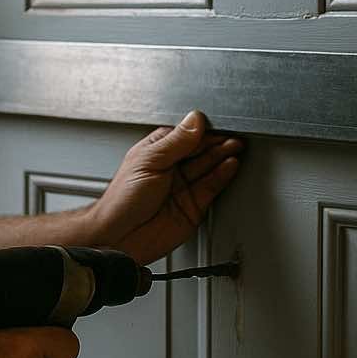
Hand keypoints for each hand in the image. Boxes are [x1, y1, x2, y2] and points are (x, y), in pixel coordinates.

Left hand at [89, 110, 243, 263]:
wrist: (120, 236)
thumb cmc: (122, 201)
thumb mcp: (149, 161)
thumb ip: (176, 142)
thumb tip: (194, 121)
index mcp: (158, 151)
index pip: (187, 135)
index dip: (203, 130)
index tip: (218, 124)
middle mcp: (172, 167)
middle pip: (201, 150)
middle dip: (217, 142)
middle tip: (233, 136)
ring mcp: (184, 186)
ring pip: (209, 167)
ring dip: (223, 156)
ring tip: (236, 146)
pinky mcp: (194, 206)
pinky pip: (212, 187)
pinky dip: (223, 175)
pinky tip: (231, 165)